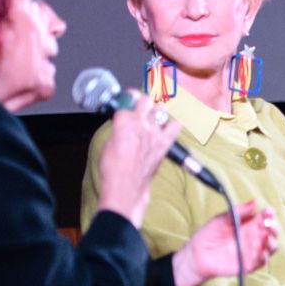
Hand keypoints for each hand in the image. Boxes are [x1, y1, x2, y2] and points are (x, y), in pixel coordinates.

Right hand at [96, 93, 180, 227]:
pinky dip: (172, 124)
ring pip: (161, 109)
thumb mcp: (109, 142)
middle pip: (146, 99)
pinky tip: (167, 127)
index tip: (127, 98)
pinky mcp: (165, 144)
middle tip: (139, 106)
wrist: (126, 187)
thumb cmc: (114, 170)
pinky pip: (175, 126)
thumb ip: (119, 128)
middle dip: (142, 100)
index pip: (127, 98)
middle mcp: (141, 123)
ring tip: (152, 117)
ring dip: (156, 111)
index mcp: (123, 120)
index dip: (127, 98)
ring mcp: (155, 133)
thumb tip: (123, 123)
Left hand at [171, 201, 279, 285]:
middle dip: (274, 227)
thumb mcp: (221, 219)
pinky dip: (264, 257)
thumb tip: (255, 202)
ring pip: (271, 247)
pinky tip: (262, 253)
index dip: (269, 214)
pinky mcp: (249, 264)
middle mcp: (254, 237)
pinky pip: (262, 262)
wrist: (197, 255)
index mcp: (250, 224)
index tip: (267, 212)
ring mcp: (253, 251)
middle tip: (269, 225)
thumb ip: (238, 212)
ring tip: (266, 238)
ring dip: (272, 243)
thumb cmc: (208, 235)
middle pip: (272, 232)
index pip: (265, 217)